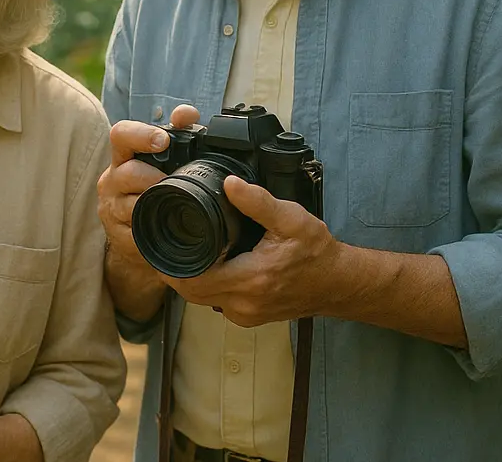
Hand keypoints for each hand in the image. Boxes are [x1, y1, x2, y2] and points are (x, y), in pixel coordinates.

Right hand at [97, 103, 202, 270]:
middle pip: (128, 172)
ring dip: (154, 206)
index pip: (121, 134)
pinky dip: (152, 232)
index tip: (163, 141)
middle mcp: (111, 179)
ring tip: (171, 207)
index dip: (141, 135)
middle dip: (154, 178)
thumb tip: (186, 114)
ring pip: (130, 205)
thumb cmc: (154, 187)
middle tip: (173, 184)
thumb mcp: (165, 159)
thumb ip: (178, 132)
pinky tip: (163, 229)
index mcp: (123, 155)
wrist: (139, 231)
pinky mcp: (117, 235)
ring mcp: (111, 208)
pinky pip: (134, 235)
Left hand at [165, 174, 346, 326]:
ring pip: (200, 298)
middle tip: (168, 244)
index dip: (170, 263)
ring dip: (190, 277)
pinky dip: (207, 285)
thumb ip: (257, 202)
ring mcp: (245, 314)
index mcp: (251, 279)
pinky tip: (209, 265)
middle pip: (189, 291)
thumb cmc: (316, 252)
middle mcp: (244, 303)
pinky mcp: (248, 317)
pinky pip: (215, 302)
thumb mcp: (291, 219)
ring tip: (187, 251)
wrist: (338, 283)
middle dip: (174, 269)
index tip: (163, 243)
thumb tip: (228, 184)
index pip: (192, 279)